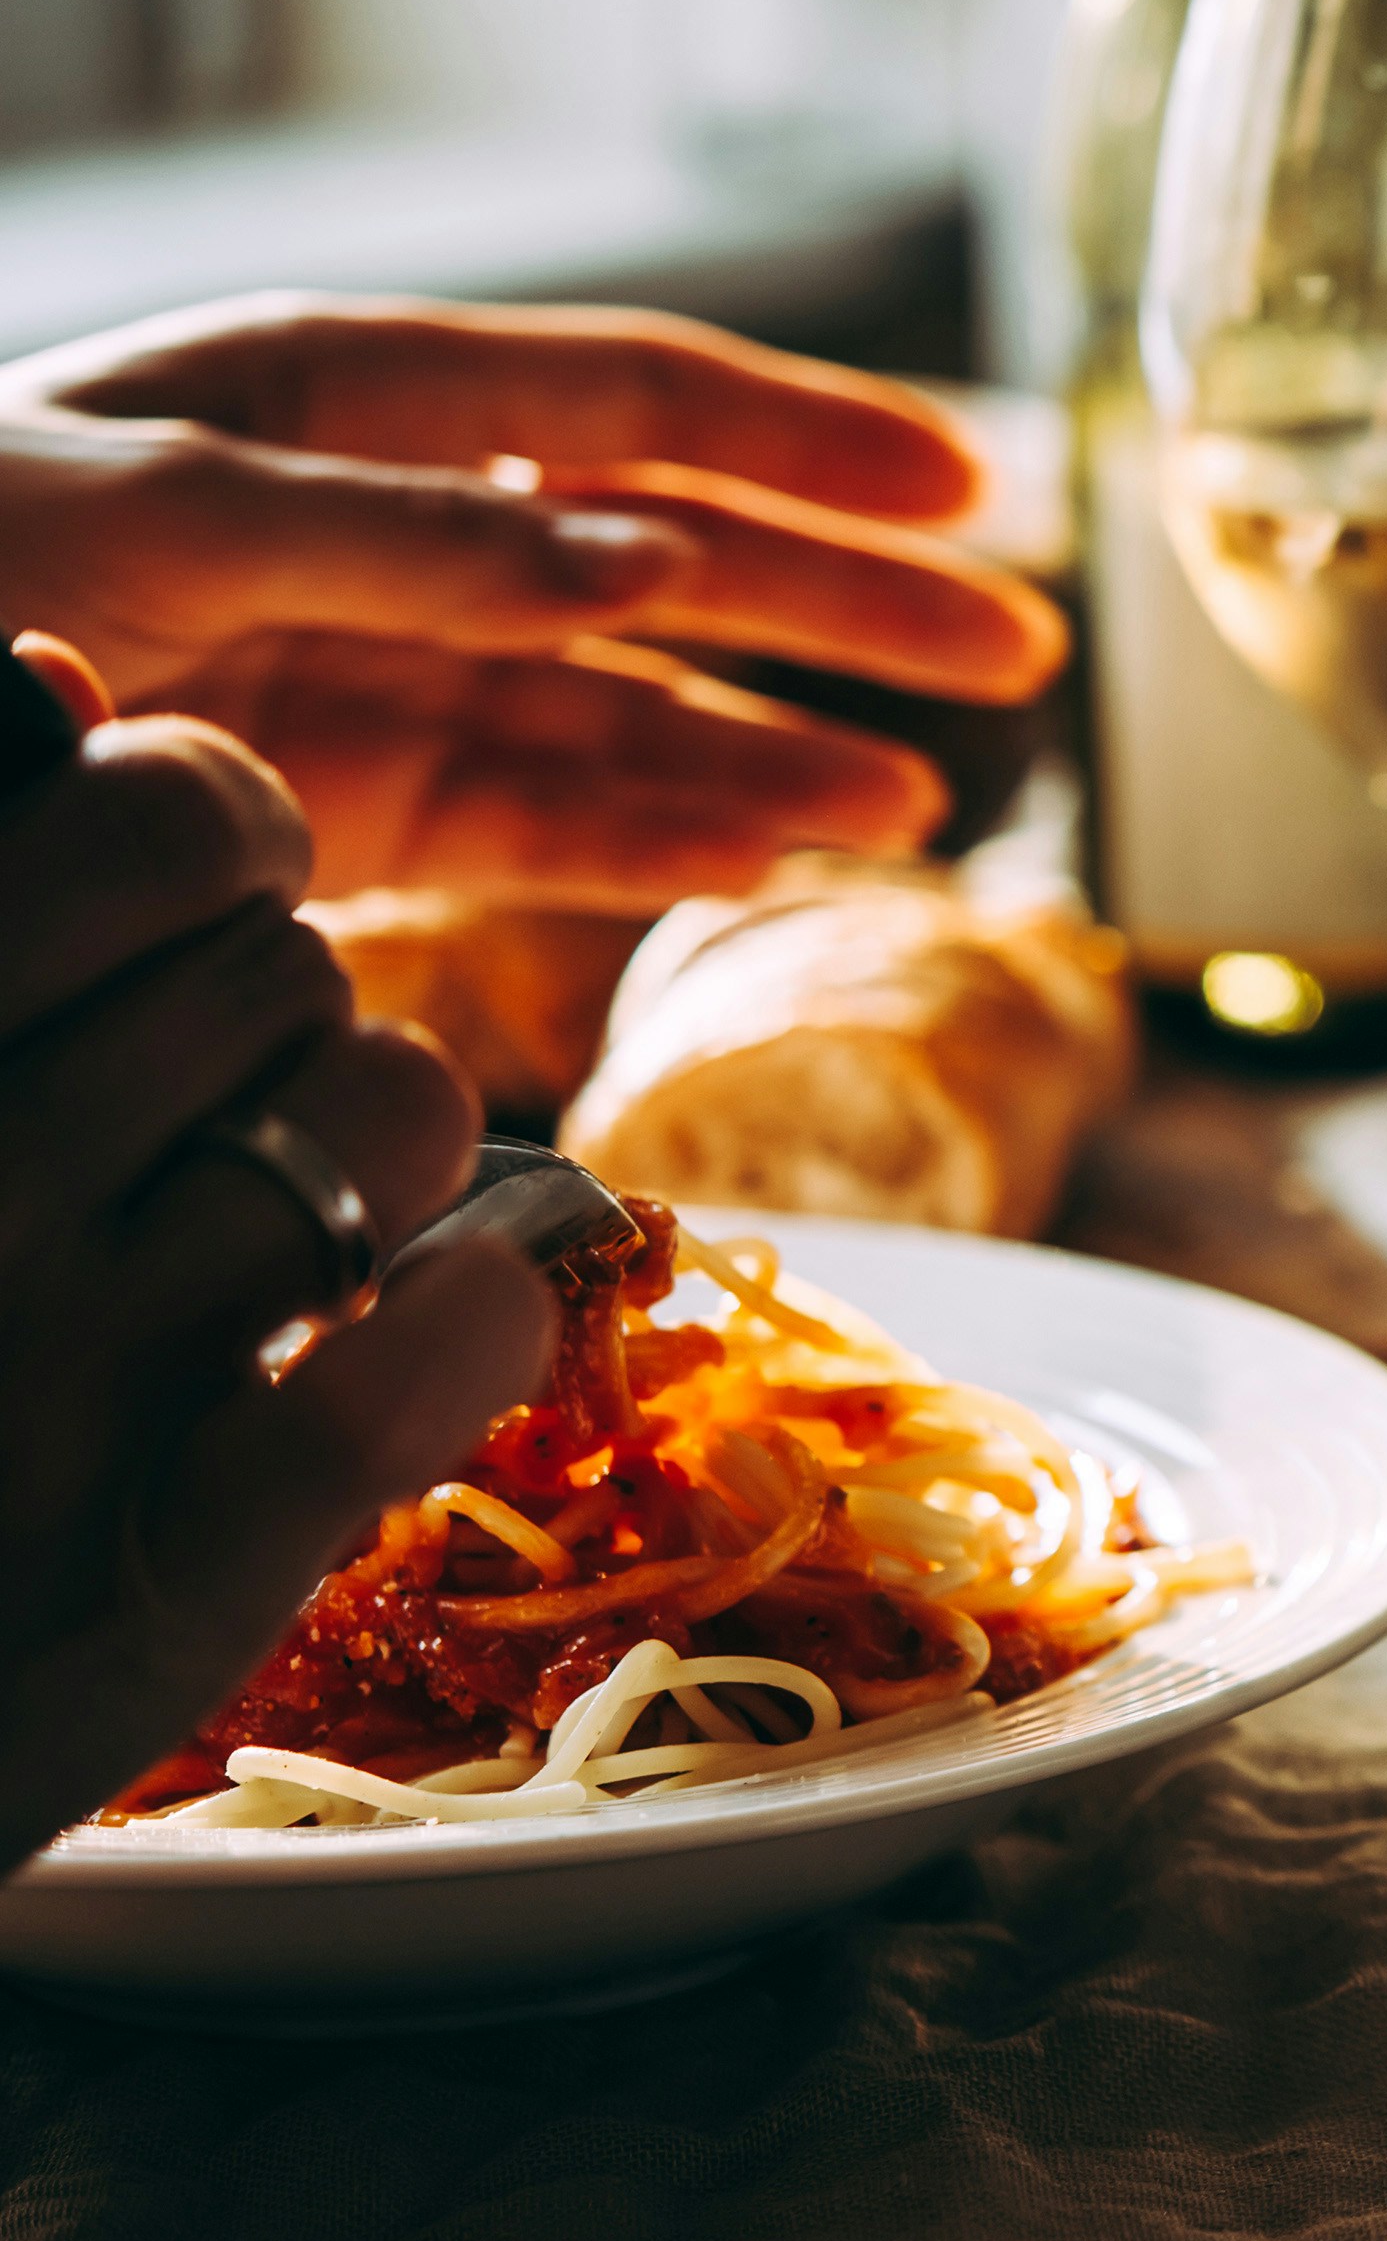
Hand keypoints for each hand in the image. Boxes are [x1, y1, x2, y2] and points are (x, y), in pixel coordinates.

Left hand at [0, 295, 1068, 907]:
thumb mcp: (147, 513)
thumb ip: (402, 532)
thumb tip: (645, 559)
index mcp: (342, 398)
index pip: (627, 403)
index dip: (807, 441)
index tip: (966, 488)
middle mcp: (391, 531)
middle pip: (674, 559)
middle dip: (849, 608)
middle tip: (1018, 655)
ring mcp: (377, 676)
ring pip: (635, 709)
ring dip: (782, 750)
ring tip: (920, 807)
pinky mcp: (350, 815)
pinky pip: (547, 828)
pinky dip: (663, 847)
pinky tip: (779, 860)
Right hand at [0, 639, 552, 1859]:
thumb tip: (55, 678)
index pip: (153, 814)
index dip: (220, 820)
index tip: (199, 878)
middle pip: (291, 959)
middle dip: (281, 996)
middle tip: (209, 1087)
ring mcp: (56, 1377)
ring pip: (396, 1109)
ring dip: (376, 1145)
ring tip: (268, 1221)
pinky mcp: (175, 1562)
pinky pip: (440, 1339)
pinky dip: (477, 1305)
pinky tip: (430, 1316)